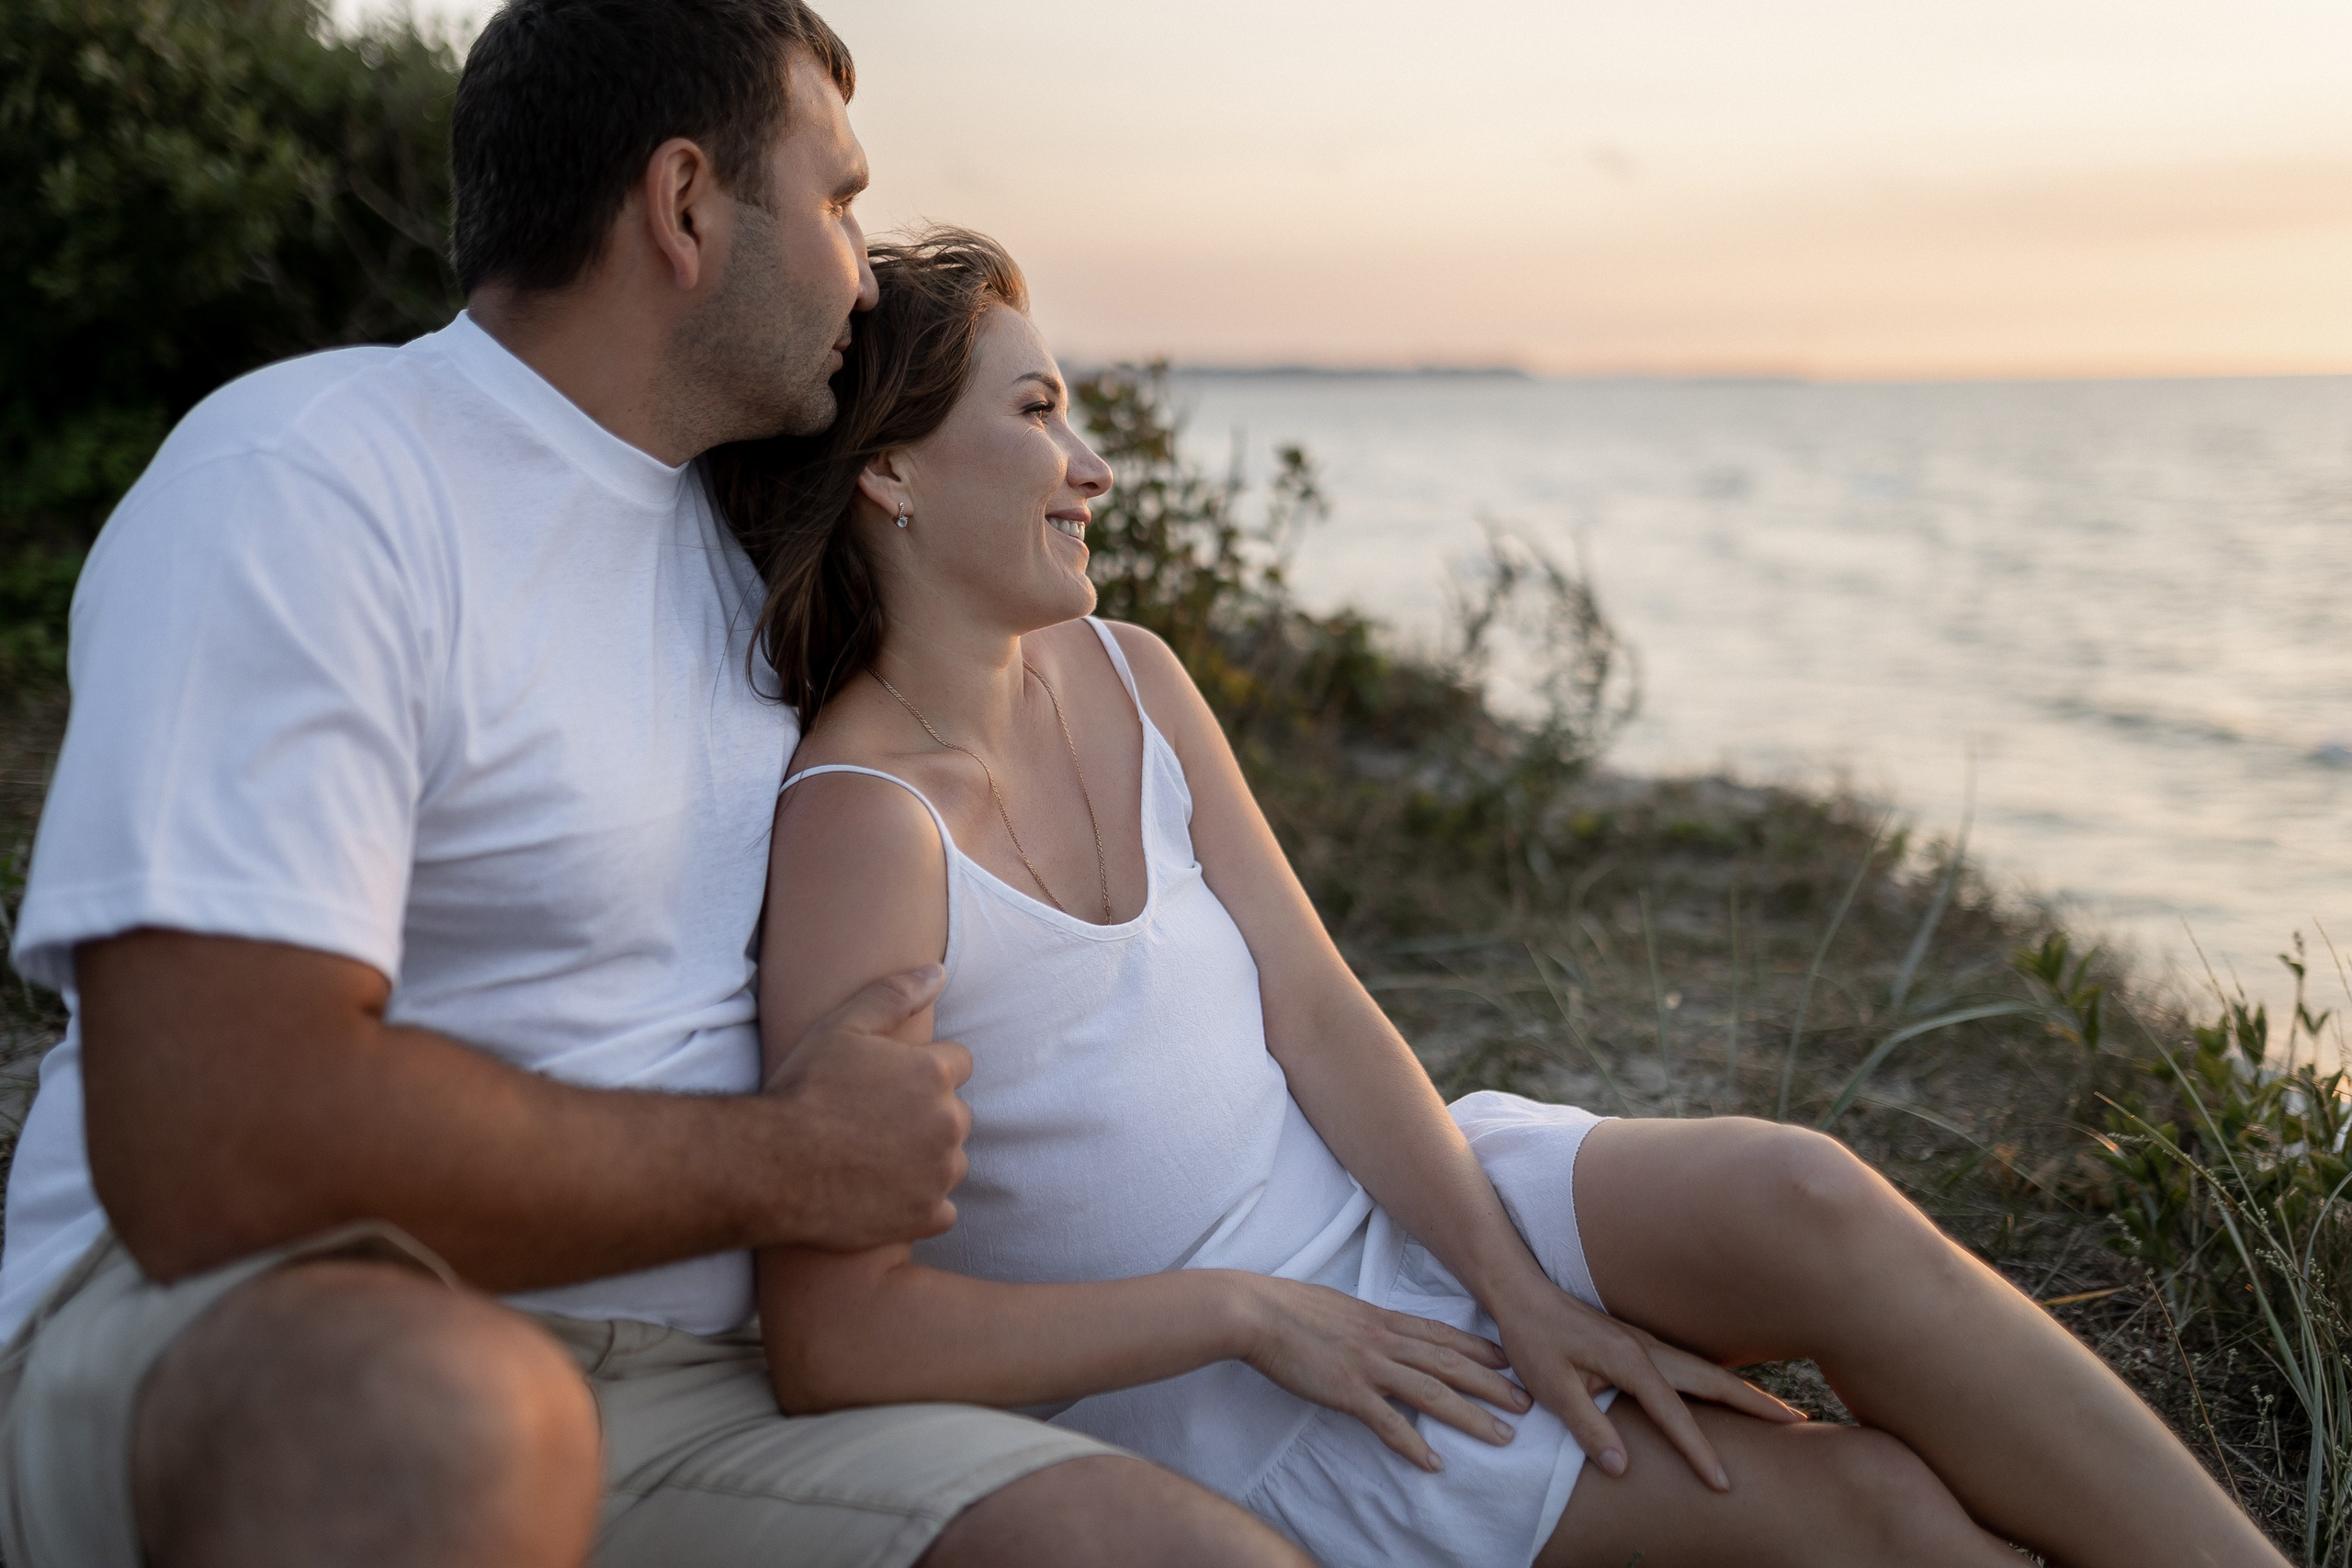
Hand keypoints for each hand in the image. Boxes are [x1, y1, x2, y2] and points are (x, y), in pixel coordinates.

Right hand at [760, 965, 972, 1250]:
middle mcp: (948, 1123)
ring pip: (950, 1162)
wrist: (770, 1165)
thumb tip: (937, 973)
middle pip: (955, 1115)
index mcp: (934, 1074)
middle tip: (873, 1125)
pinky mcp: (926, 1215)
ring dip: (926, 1162)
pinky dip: (919, 1205)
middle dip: (925, 1117)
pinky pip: (941, 1209)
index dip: (923, 1072)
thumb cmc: (802, 1091)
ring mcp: (940, 1173)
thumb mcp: (841, 1026)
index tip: (888, 1086)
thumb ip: (894, 995)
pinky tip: (880, 1196)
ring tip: (873, 1160)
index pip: (959, 1064)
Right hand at [1234, 1273, 1533, 1471]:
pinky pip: (1388, 1422)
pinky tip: (1434, 1463)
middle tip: (1527, 1404)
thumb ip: (1365, 1323)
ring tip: (1502, 1437)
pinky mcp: (1347, 1390)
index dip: (1480, 1349)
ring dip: (1471, 1416)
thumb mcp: (1339, 1307)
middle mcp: (1385, 1340)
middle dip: (1493, 1384)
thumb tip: (1379, 1332)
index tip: (1509, 1361)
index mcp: (1382, 1319)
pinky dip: (1413, 1444)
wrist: (1256, 1311)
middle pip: (1451, 1364)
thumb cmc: (1289, 1307)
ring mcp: (1369, 1365)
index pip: (1443, 1335)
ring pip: (1433, 1393)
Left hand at [1486, 1275, 1801, 1490]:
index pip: (1674, 1414)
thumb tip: (1621, 1467)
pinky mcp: (1641, 1344)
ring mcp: (1648, 1343)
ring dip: (1743, 1392)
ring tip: (1780, 1413)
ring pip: (1707, 1371)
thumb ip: (1587, 1426)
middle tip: (1798, 1424)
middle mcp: (1648, 1349)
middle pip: (1714, 1380)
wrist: (1521, 1295)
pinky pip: (1692, 1367)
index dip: (1699, 1451)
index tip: (1722, 1483)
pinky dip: (1720, 1383)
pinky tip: (1729, 1396)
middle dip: (1756, 1404)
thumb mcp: (1551, 1388)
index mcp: (1630, 1361)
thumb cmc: (1533, 1341)